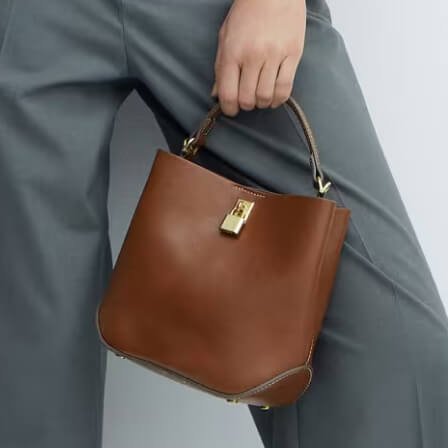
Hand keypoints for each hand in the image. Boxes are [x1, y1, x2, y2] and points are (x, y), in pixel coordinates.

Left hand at [210, 0, 306, 115]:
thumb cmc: (246, 14)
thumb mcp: (225, 37)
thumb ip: (220, 68)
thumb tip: (217, 95)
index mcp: (232, 52)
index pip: (228, 94)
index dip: (229, 109)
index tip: (231, 110)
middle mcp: (253, 56)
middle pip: (247, 99)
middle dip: (246, 105)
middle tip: (247, 99)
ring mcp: (274, 55)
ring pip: (266, 97)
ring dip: (262, 103)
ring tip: (260, 96)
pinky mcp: (293, 55)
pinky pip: (285, 88)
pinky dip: (278, 99)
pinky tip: (274, 97)